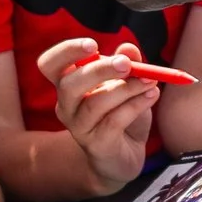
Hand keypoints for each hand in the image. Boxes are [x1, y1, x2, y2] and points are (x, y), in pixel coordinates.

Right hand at [39, 33, 161, 193]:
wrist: (124, 157)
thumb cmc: (121, 114)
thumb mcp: (127, 85)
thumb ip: (128, 65)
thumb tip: (128, 47)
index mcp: (68, 84)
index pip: (49, 64)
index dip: (66, 51)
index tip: (93, 45)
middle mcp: (66, 106)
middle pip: (69, 84)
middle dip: (99, 70)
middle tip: (127, 64)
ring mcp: (79, 128)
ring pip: (95, 103)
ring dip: (126, 88)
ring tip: (150, 82)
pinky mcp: (96, 145)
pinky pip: (114, 121)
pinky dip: (135, 105)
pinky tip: (152, 96)